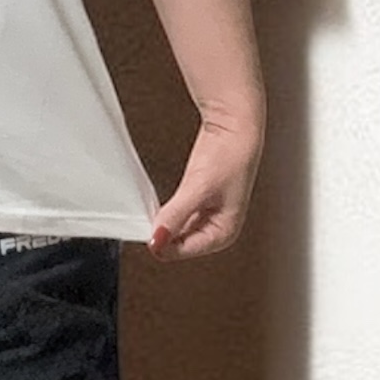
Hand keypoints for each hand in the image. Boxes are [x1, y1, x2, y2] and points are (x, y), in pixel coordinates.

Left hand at [148, 109, 263, 260]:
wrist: (232, 128)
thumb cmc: (229, 156)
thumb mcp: (197, 189)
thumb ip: (175, 216)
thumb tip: (157, 238)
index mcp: (224, 234)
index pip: (185, 251)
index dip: (163, 243)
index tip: (147, 231)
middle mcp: (216, 229)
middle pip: (179, 243)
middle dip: (163, 233)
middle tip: (147, 220)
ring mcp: (205, 216)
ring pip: (175, 230)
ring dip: (163, 223)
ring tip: (153, 210)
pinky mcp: (196, 202)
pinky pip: (174, 216)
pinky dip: (165, 212)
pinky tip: (157, 205)